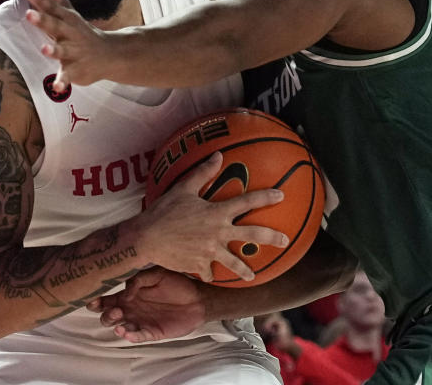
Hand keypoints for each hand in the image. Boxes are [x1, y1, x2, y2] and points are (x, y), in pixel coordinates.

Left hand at [24, 0, 117, 91]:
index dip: (41, 0)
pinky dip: (62, 82)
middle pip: (56, 26)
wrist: (109, 55)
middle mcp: (70, 33)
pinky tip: (55, 87)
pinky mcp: (75, 70)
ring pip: (62, 52)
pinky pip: (67, 77)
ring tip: (44, 50)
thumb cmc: (79, 29)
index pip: (53, 7)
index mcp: (66, 18)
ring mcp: (74, 52)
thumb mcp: (66, 8)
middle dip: (44, 21)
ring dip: (54, 50)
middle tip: (29, 15)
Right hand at [87, 267, 207, 342]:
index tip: (92, 298)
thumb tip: (125, 292)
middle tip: (115, 308)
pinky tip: (128, 333)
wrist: (198, 298)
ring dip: (116, 325)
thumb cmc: (176, 283)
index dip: (96, 300)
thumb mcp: (157, 273)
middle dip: (105, 313)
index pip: (106, 298)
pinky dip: (130, 336)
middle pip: (107, 315)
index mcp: (129, 294)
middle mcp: (131, 308)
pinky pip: (137, 336)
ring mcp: (140, 321)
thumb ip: (138, 279)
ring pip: (119, 327)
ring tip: (120, 318)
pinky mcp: (151, 332)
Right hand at [129, 152, 287, 281]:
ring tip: (252, 275)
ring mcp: (210, 252)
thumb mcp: (183, 188)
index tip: (281, 196)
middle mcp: (218, 233)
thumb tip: (218, 156)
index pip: (247, 202)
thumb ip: (203, 173)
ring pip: (234, 263)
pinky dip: (208, 273)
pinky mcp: (199, 266)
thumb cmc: (164, 211)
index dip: (265, 198)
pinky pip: (208, 272)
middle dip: (271, 237)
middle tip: (285, 239)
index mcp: (216, 213)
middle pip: (252, 235)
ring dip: (244, 270)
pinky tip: (209, 275)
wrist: (147, 238)